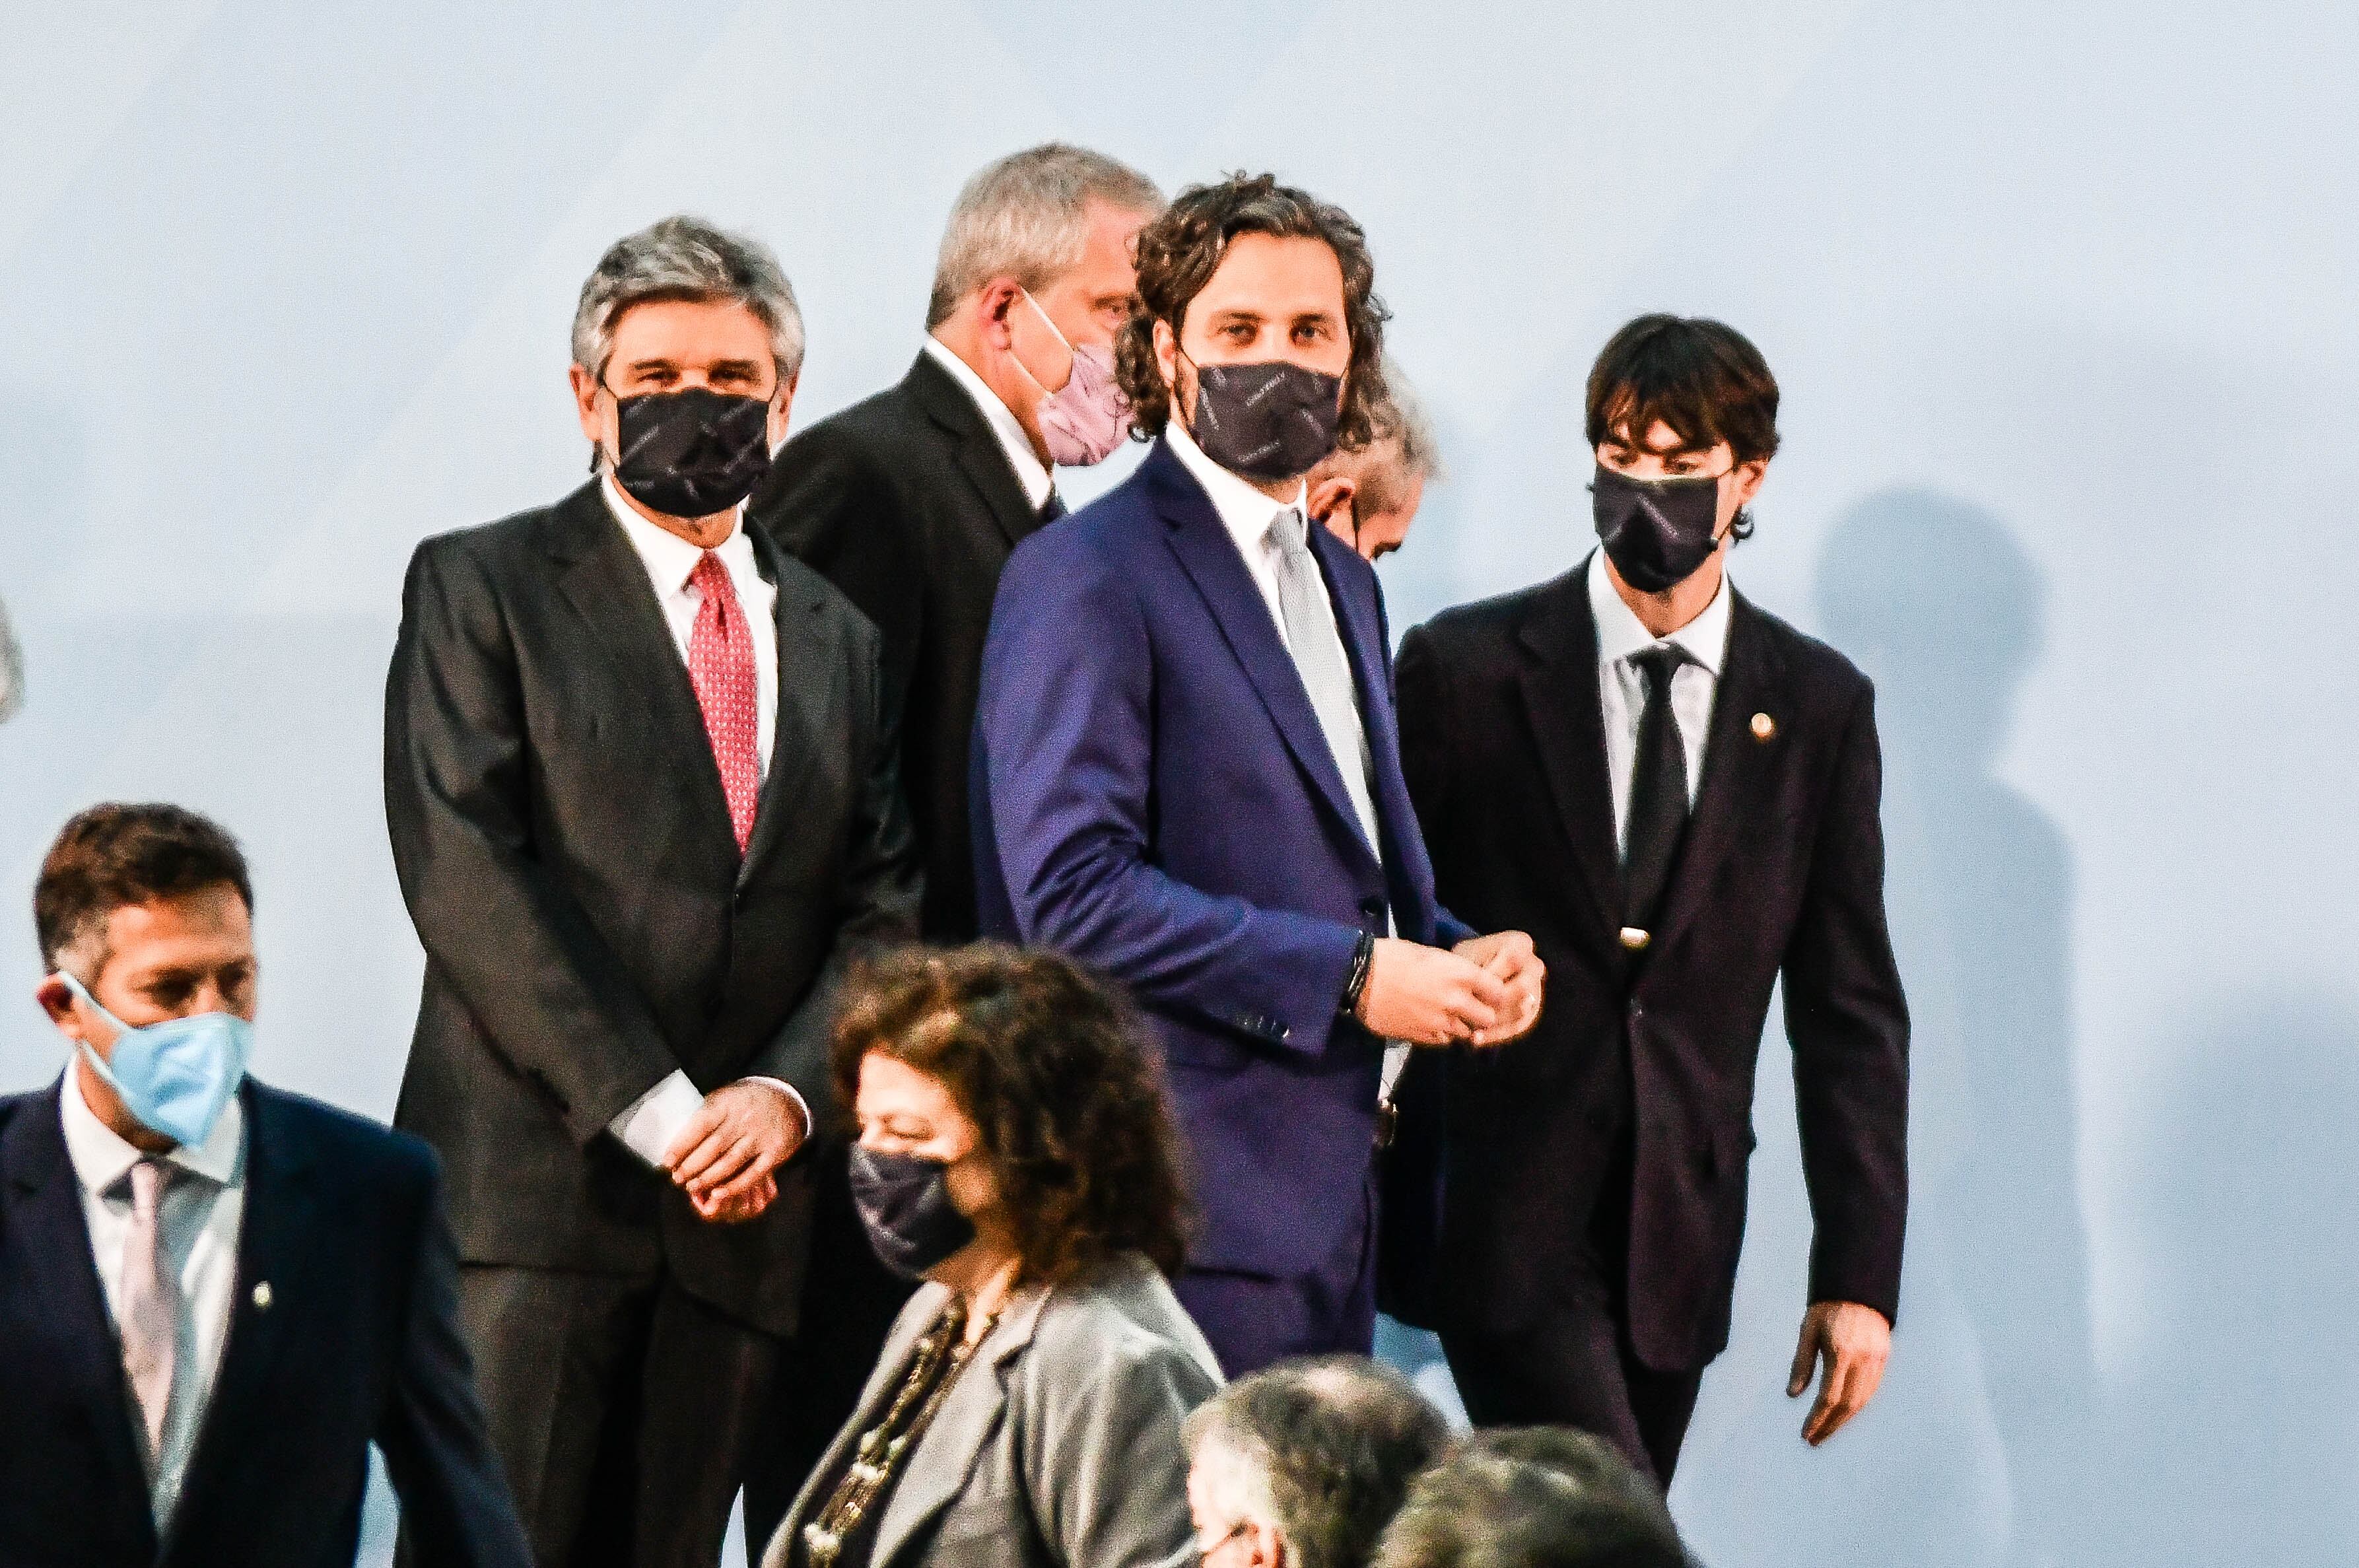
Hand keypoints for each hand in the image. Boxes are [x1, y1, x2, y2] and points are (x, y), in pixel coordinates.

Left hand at [663, 1081, 804, 1222]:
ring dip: (708, 1178)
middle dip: (691, 1166)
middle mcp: (744, 1119)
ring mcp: (760, 1136)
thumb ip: (707, 1115)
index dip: (682, 1145)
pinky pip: (752, 1174)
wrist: (787, 1099)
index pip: (701, 1125)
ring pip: (730, 1162)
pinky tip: (718, 1194)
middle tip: (677, 1178)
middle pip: (713, 1146)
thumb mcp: (726, 1097)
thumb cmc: (747, 1102)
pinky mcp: (775, 1152)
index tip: (667, 1161)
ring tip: (691, 1186)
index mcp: (728, 1103)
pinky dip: (734, 1186)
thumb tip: (677, 1142)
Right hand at [1356, 937, 1509, 1046]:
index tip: (1485, 993)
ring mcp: (1440, 1021)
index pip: (1498, 992)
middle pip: (1487, 1018)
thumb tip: (1468, 981)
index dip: (1493, 994)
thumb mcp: (1431, 954)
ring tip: (1444, 1015)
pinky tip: (1430, 1022)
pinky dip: (1442, 1034)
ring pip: (1467, 1033)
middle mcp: (1456, 1000)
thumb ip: (1455, 971)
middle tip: (1469, 1009)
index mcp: (1460, 973)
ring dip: (1460, 1026)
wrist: (1360, 978)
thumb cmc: (1393, 956)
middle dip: (1481, 1015)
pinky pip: (1445, 1041)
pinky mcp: (1424, 1036)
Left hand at [1451, 932, 1543, 1044]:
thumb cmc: (1466, 960)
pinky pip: (1520, 1025)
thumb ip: (1480, 976)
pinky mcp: (1532, 1009)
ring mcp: (1537, 988)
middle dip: (1495, 1003)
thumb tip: (1490, 1001)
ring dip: (1495, 1023)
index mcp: (1520, 943)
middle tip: (1470, 1010)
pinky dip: (1497, 1034)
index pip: (1512, 960)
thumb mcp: (1467, 959)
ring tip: (1469, 1031)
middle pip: (1523, 989)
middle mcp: (1534, 964)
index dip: (1490, 977)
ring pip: (1522, 1011)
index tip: (1469, 986)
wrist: (1470, 970)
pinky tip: (1476, 1039)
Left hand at [1787, 1300, 1891, 1444]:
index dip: (1817, 1419)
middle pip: (1848, 1405)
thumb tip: (1793, 1394)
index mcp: (1841, 1352)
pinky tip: (1844, 1414)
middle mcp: (1863, 1360)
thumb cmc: (1828, 1308)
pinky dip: (1857, 1406)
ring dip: (1844, 1420)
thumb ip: (1802, 1363)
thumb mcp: (1808, 1330)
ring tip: (1826, 1431)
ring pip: (1862, 1402)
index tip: (1806, 1433)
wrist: (1859, 1288)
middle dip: (1830, 1426)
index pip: (1829, 1397)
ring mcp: (1877, 1361)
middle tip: (1815, 1439)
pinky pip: (1871, 1391)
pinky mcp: (1885, 1359)